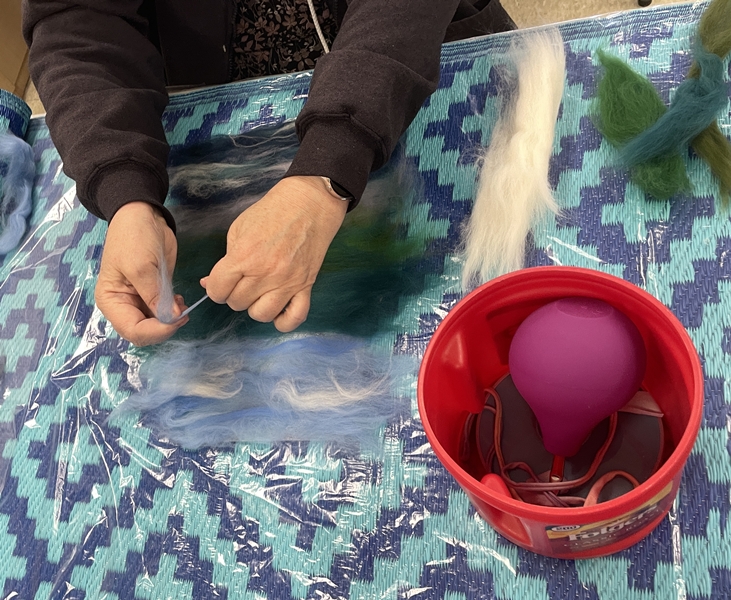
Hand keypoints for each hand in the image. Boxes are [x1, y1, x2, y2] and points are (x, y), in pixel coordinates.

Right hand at [95, 202, 187, 345]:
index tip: (176, 319)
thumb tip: (171, 318)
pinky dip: (175, 312)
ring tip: (182, 304)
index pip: (133, 330)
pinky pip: (165, 313)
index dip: (156, 331)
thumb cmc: (134, 238)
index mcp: (112, 301)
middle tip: (183, 313)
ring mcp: (140, 301)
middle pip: (144, 332)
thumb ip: (155, 296)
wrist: (143, 216)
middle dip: (165, 327)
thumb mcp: (141, 267)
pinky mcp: (155, 294)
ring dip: (172, 320)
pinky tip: (181, 300)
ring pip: (157, 325)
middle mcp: (124, 306)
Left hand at [203, 176, 347, 331]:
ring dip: (256, 307)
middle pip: (237, 303)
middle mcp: (266, 273)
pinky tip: (278, 309)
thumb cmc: (273, 211)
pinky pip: (294, 317)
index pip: (217, 290)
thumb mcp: (239, 229)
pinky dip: (284, 320)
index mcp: (245, 256)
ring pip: (261, 315)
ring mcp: (288, 282)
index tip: (222, 282)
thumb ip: (225, 259)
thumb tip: (210, 283)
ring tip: (259, 293)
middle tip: (243, 280)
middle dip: (235, 294)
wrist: (310, 203)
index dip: (216, 287)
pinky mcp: (306, 285)